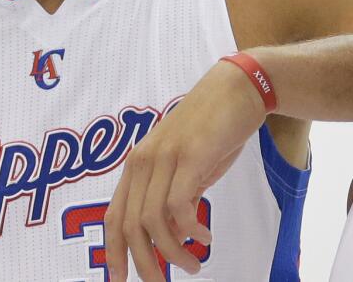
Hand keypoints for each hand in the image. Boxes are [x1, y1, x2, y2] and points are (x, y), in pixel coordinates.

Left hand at [104, 60, 267, 281]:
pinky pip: (180, 205)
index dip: (114, 253)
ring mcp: (165, 156)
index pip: (114, 216)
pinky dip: (191, 229)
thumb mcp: (187, 167)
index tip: (120, 281)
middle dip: (143, 264)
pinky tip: (205, 236)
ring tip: (194, 265)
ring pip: (153, 221)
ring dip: (172, 252)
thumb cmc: (214, 128)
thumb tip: (176, 234)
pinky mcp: (191, 155)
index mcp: (138, 165)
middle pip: (130, 226)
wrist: (238, 89)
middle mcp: (144, 161)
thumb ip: (176, 196)